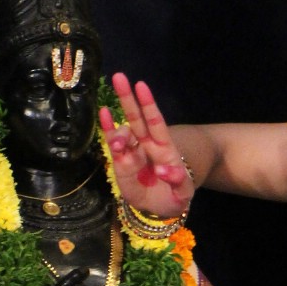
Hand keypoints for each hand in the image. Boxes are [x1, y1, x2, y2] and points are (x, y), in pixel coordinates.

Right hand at [99, 73, 192, 217]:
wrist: (160, 208)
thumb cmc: (174, 196)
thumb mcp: (183, 193)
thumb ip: (178, 181)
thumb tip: (164, 170)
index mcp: (165, 149)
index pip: (156, 122)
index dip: (149, 104)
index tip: (141, 86)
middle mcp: (147, 145)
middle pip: (137, 118)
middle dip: (128, 98)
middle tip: (119, 77)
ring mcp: (133, 152)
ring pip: (124, 133)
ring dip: (118, 132)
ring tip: (117, 146)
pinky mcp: (121, 163)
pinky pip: (113, 144)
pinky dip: (108, 130)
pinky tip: (103, 115)